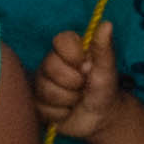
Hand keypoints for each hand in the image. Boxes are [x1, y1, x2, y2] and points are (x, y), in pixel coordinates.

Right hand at [28, 27, 123, 143]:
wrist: (100, 120)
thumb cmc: (105, 90)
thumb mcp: (107, 70)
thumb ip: (103, 48)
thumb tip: (107, 23)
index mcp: (69, 49)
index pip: (60, 40)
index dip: (73, 56)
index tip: (87, 67)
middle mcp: (51, 62)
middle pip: (50, 66)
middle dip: (74, 83)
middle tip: (84, 87)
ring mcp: (42, 82)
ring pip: (45, 89)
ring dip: (68, 100)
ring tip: (77, 100)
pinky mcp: (36, 102)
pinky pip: (41, 108)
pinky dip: (60, 113)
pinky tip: (67, 111)